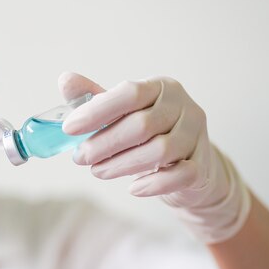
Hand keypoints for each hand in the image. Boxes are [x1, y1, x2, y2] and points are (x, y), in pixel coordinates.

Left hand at [60, 72, 250, 242]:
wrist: (188, 166)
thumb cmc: (148, 135)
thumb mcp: (122, 114)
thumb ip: (95, 98)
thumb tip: (65, 80)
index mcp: (160, 87)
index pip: (130, 93)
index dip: (97, 111)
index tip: (69, 128)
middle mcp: (183, 106)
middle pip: (142, 125)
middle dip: (104, 143)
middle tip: (80, 157)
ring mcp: (196, 135)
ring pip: (159, 151)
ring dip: (121, 165)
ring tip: (98, 171)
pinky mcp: (203, 165)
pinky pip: (180, 175)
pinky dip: (153, 184)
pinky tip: (133, 188)